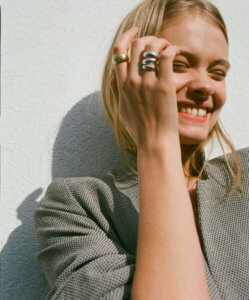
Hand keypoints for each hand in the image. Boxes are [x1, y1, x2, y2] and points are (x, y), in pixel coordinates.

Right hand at [110, 27, 179, 150]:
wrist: (154, 141)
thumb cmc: (139, 127)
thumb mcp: (121, 109)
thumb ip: (115, 90)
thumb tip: (114, 73)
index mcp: (121, 85)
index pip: (119, 52)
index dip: (127, 37)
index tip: (135, 31)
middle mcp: (131, 81)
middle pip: (136, 45)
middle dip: (147, 38)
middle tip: (157, 42)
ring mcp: (147, 83)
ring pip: (151, 47)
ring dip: (161, 41)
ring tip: (168, 47)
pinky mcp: (164, 86)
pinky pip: (166, 56)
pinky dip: (171, 48)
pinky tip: (175, 52)